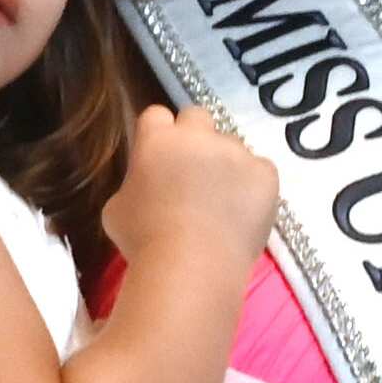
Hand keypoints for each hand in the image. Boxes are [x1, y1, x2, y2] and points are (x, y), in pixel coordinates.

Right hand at [99, 104, 277, 267]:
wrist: (192, 267)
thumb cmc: (144, 241)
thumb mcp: (117, 208)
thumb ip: (135, 183)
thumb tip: (146, 185)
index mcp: (157, 139)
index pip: (157, 115)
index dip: (158, 135)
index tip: (159, 157)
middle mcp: (198, 136)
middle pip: (197, 117)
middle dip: (194, 137)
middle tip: (191, 172)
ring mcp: (236, 152)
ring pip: (231, 146)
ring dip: (225, 164)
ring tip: (221, 203)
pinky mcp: (265, 174)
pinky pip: (260, 170)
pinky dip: (253, 186)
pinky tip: (242, 212)